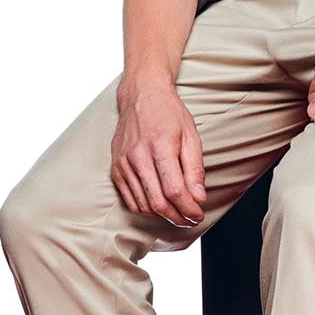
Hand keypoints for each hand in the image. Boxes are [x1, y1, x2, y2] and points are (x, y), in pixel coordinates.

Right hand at [112, 81, 206, 225]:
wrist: (141, 95)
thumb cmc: (169, 114)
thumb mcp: (191, 136)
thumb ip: (194, 169)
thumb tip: (198, 198)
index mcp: (160, 145)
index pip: (174, 190)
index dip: (188, 209)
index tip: (198, 215)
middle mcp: (138, 155)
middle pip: (157, 202)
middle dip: (177, 217)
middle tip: (190, 219)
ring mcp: (123, 162)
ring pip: (143, 204)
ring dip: (162, 215)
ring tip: (177, 214)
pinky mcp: (116, 167)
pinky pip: (129, 199)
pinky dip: (145, 208)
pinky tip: (158, 206)